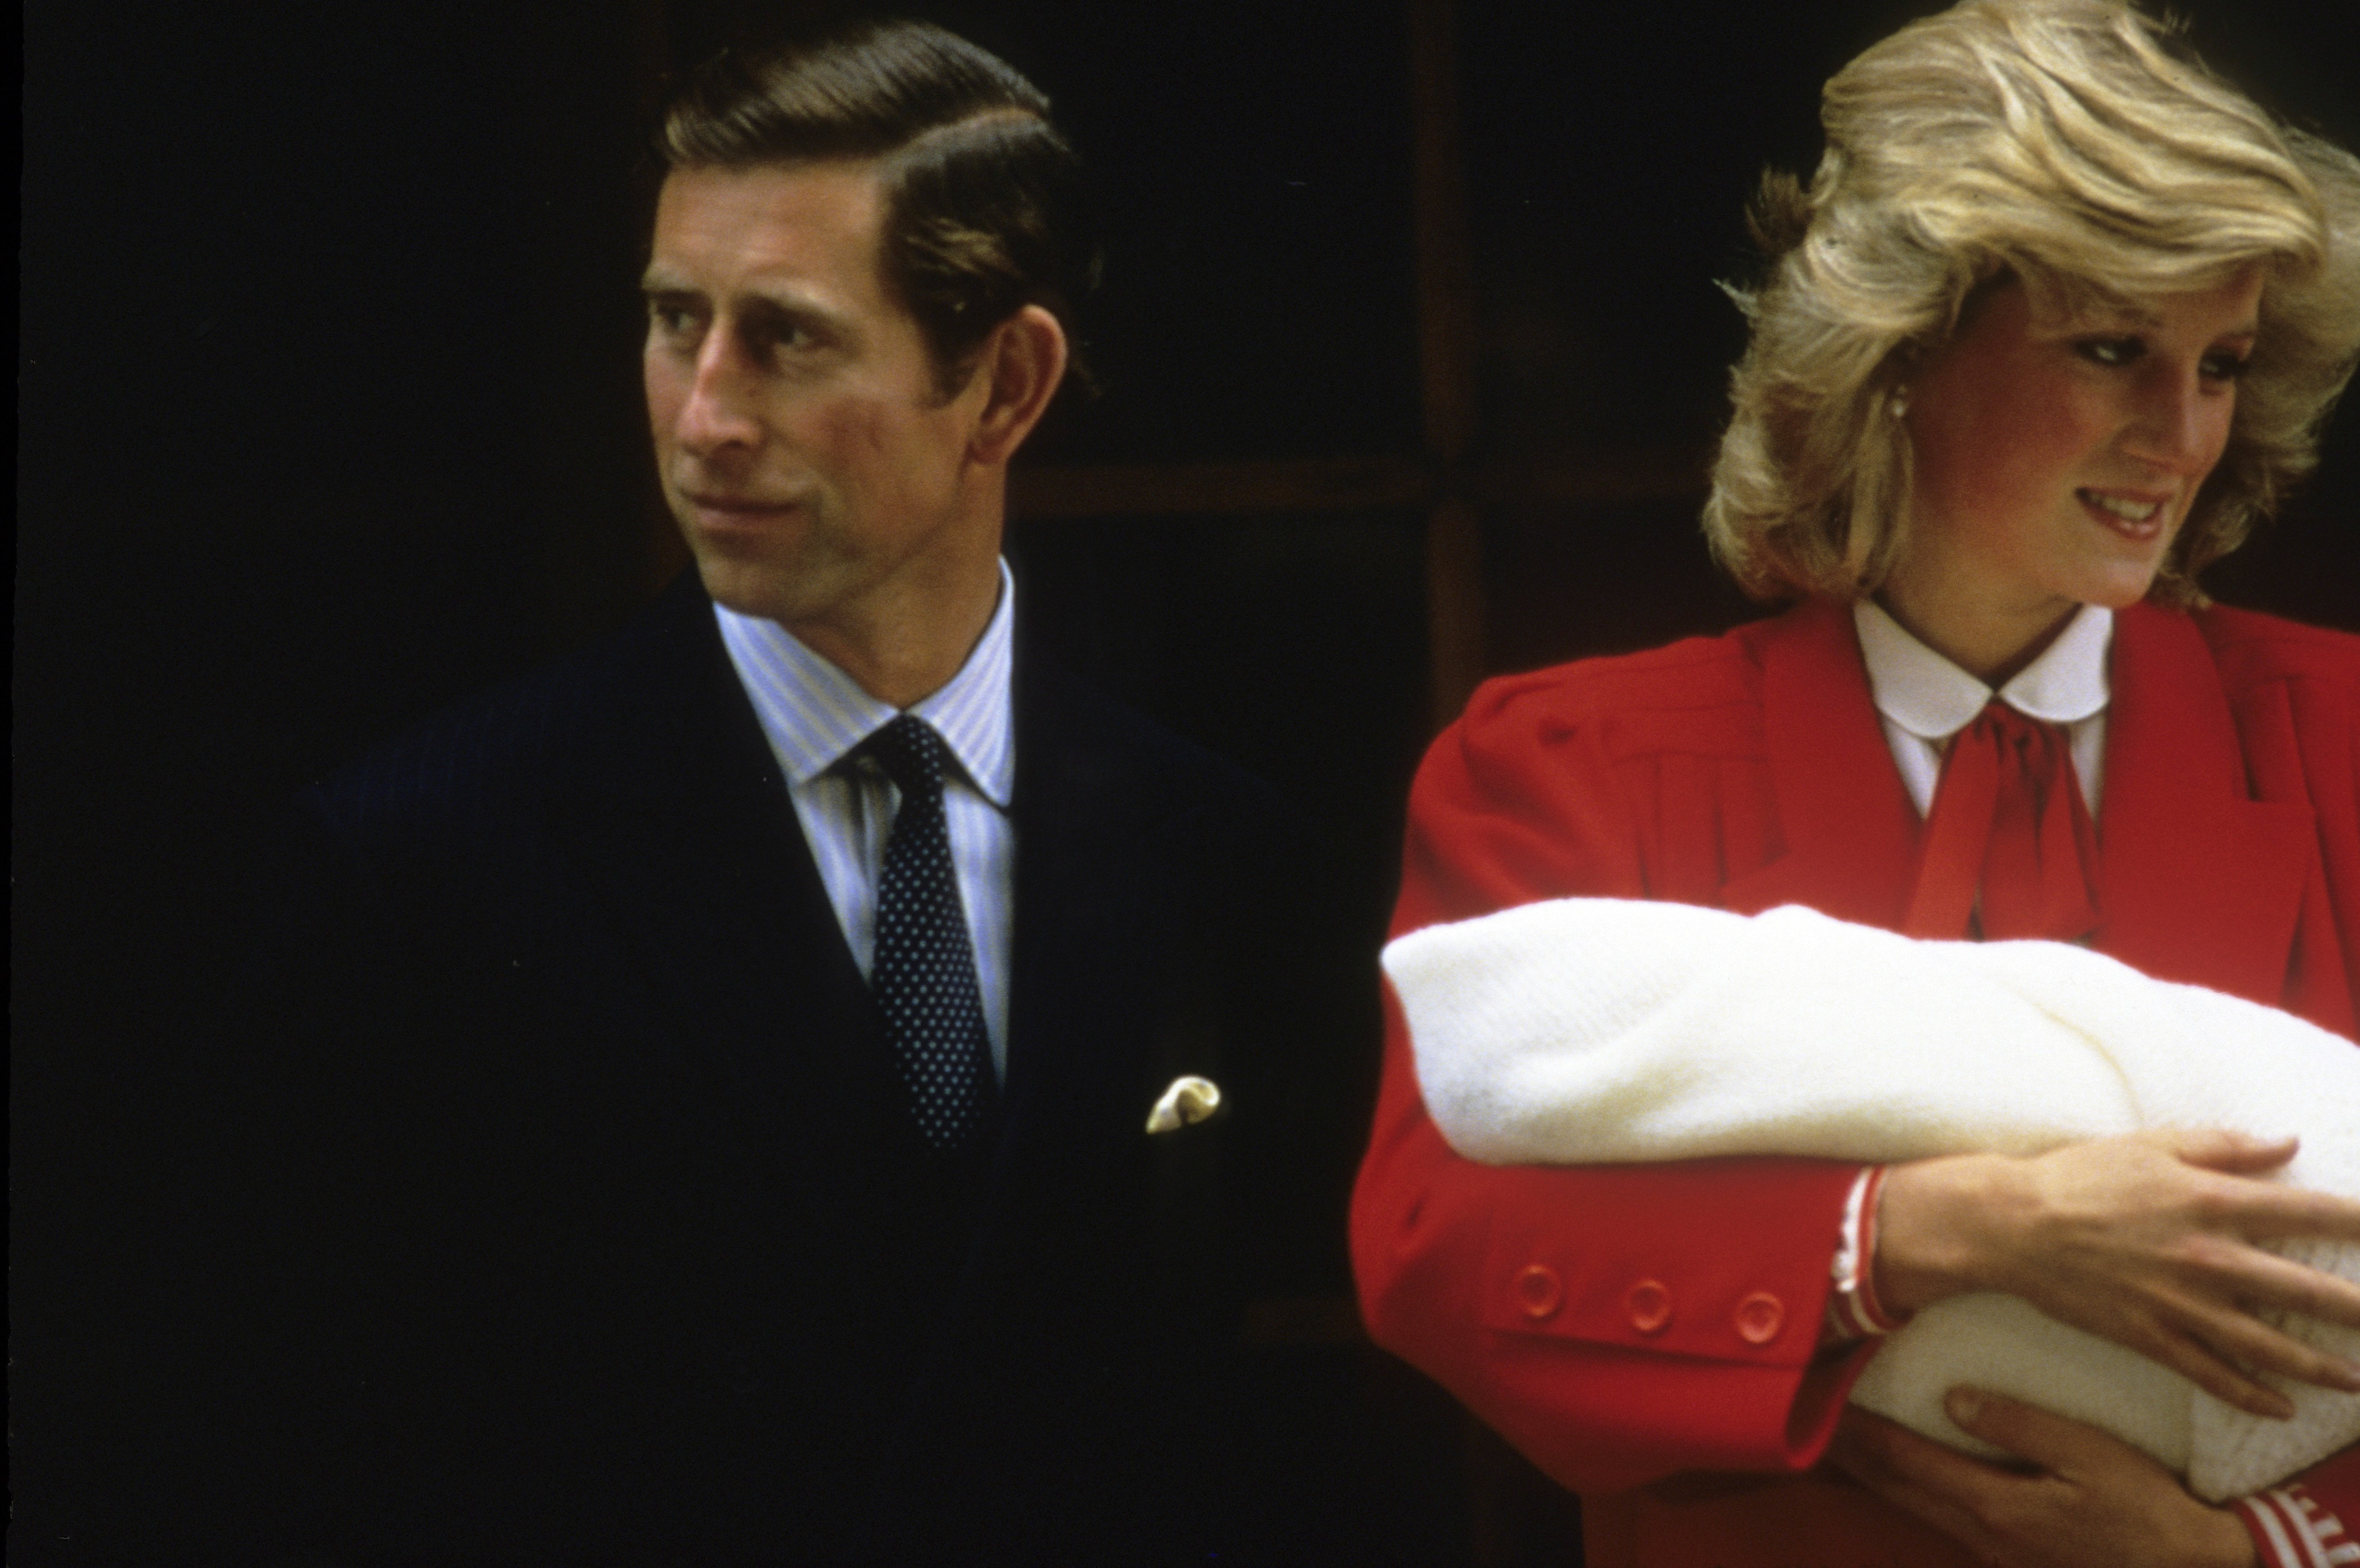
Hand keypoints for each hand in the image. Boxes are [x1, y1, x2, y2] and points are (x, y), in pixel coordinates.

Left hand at [1827, 1390, 2256, 1566]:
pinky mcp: (2010, 1557)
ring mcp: (1993, 1552)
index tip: (1821, 1400)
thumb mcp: (2090, 1454)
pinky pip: (1940, 1518)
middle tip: (1804, 1416)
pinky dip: (1909, 1491)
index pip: (1904, 1460)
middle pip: (1895, 1486)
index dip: (1858, 1430)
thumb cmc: (2146, 1510)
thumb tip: (1953, 1400)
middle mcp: (1981, 1534)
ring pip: (1913, 1505)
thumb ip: (2019, 1425)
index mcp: (1995, 1504)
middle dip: (1849, 1452)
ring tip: (1840, 1442)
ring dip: (1873, 1473)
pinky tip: (1902, 1477)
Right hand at [1875, 1129, 2359, 1416]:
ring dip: (2322, 1369)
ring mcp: (2181, 1304)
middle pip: (2306, 1291)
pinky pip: (2213, 1376)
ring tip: (2358, 1380)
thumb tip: (2289, 1142)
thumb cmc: (2081, 1175)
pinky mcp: (2152, 1336)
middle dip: (2359, 1310)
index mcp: (2211, 1201)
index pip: (2309, 1214)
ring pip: (2270, 1347)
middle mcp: (2207, 1257)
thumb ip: (2226, 1146)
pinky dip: (2252, 1396)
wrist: (2012, 1226)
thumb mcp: (2153, 1145)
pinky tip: (2283, 1408)